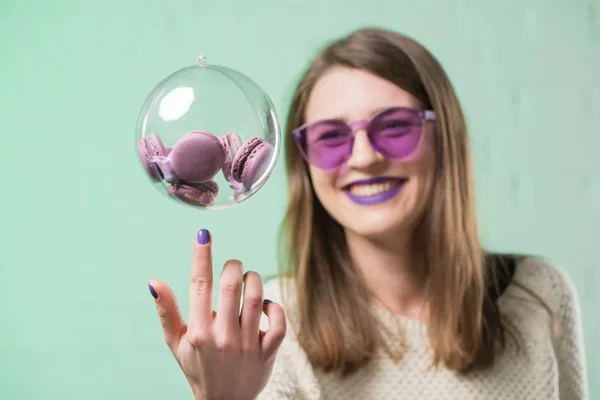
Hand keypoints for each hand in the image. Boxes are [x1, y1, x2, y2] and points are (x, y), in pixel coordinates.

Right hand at [148, 229, 286, 399]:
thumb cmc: (197, 367)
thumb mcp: (175, 343)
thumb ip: (166, 311)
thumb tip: (154, 281)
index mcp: (198, 332)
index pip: (199, 285)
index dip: (201, 255)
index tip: (203, 234)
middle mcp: (223, 337)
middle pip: (231, 285)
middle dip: (233, 266)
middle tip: (232, 267)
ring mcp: (248, 345)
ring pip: (258, 298)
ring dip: (254, 280)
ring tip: (248, 281)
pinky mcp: (269, 352)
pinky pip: (279, 321)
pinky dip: (275, 306)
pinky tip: (266, 305)